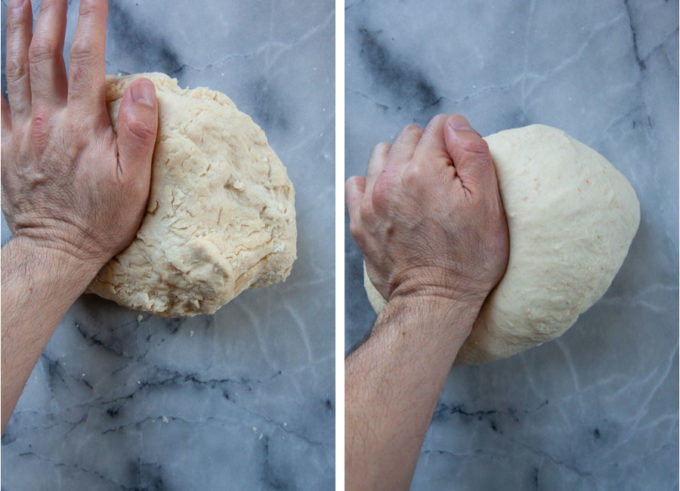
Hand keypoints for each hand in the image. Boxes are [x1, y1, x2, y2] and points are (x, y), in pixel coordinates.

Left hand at [1, 0, 158, 272]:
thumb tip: (141, 85)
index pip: (87, 58)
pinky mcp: (3, 147)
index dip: (90, 18)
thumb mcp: (135, 182)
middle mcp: (47, 121)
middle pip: (44, 53)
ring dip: (16, 28)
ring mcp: (20, 132)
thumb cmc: (103, 218)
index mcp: (83, 126)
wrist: (57, 251)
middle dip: (48, 10)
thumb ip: (138, 131)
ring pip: (13, 69)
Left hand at [346, 114, 508, 308]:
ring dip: (400, 163)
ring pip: (382, 154)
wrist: (433, 302)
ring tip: (418, 189)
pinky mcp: (358, 221)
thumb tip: (455, 123)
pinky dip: (374, 184)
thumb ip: (472, 153)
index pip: (440, 126)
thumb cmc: (468, 258)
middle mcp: (390, 180)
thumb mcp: (488, 204)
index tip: (462, 171)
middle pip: (409, 137)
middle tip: (445, 183)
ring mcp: (370, 201)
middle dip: (429, 150)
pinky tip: (392, 199)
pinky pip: (358, 182)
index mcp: (423, 170)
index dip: (457, 144)